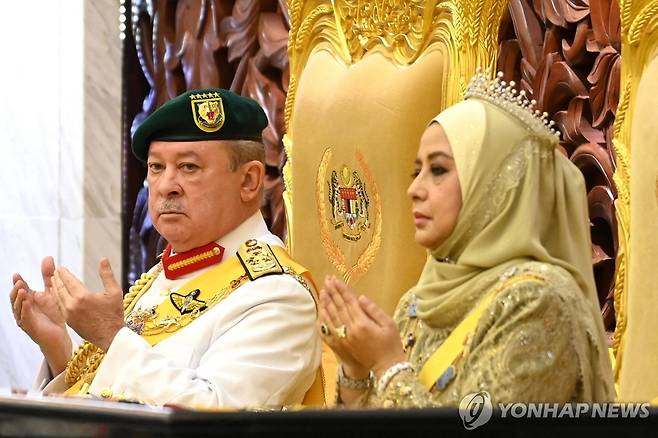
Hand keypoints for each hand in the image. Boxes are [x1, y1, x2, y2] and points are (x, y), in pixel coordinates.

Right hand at [9, 257, 71, 374]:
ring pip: (17, 308)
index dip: (16, 282)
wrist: (60, 335)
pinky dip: (25, 309)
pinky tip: (28, 302)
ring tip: (23, 289)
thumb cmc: (54, 314)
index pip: (19, 289)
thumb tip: (47, 257)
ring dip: (18, 298)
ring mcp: (25, 319)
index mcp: (27, 301)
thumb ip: (48, 276)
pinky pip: (25, 318)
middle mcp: (23, 309)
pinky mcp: (30, 328)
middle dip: (16, 289)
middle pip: (14, 298)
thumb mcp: (52, 291)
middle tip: (19, 280)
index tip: (16, 274)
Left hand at [53, 258, 124, 351]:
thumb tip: (103, 259)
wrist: (111, 337)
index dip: (64, 273)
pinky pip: (59, 307)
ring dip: (55, 288)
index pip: (68, 280)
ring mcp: (68, 314)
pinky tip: (58, 295)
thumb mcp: (114, 292)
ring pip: (58, 298)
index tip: (60, 267)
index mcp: (83, 296)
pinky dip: (57, 299)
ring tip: (55, 281)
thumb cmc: (115, 314)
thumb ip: (107, 274)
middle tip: (55, 272)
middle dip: (57, 279)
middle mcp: (72, 305)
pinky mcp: (68, 322)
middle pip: (60, 288)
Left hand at [318, 276, 405, 378]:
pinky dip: (324, 319)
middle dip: (332, 292)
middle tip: (327, 280)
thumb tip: (361, 298)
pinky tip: (322, 310)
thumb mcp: (389, 324)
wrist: (386, 367)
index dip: (342, 290)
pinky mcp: (342, 344)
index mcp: (363, 324)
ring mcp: (344, 338)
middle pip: (339, 307)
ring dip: (326, 303)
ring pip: (332, 317)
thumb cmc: (391, 344)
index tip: (336, 279)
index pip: (349, 302)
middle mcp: (351, 330)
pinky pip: (329, 329)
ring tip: (322, 291)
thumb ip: (374, 310)